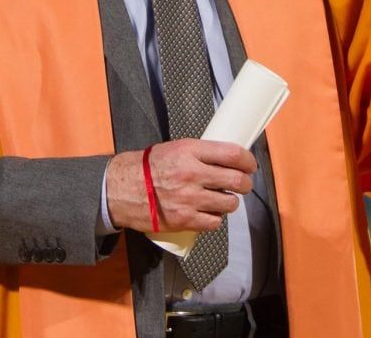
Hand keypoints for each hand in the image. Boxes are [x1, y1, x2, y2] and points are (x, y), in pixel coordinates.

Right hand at [105, 139, 256, 232]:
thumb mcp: (174, 148)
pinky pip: (214, 222)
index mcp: (190, 151)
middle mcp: (192, 174)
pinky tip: (209, 212)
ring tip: (222, 199)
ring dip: (230, 202)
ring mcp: (189, 198)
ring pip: (229, 203)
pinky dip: (215, 218)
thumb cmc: (146, 168)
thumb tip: (226, 158)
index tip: (250, 164)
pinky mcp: (184, 219)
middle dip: (245, 183)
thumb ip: (200, 153)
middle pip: (236, 180)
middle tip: (243, 184)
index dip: (248, 160)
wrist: (120, 189)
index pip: (232, 154)